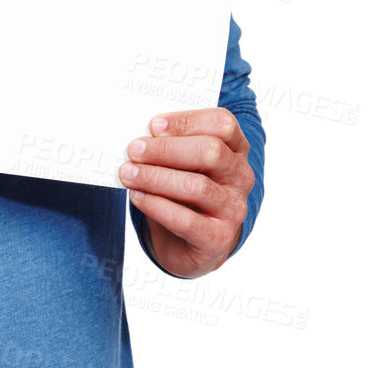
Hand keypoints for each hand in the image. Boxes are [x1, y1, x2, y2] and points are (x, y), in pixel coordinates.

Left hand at [119, 107, 253, 279]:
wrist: (188, 246)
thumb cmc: (182, 196)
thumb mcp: (180, 167)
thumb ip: (169, 149)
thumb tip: (139, 139)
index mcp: (235, 150)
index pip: (223, 124)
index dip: (188, 121)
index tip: (154, 125)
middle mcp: (240, 177)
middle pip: (211, 152)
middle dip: (167, 149)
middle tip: (134, 150)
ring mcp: (233, 209)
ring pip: (197, 186)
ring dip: (156, 177)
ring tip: (128, 174)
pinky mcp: (218, 238)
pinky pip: (186, 220)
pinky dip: (157, 206)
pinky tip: (137, 197)